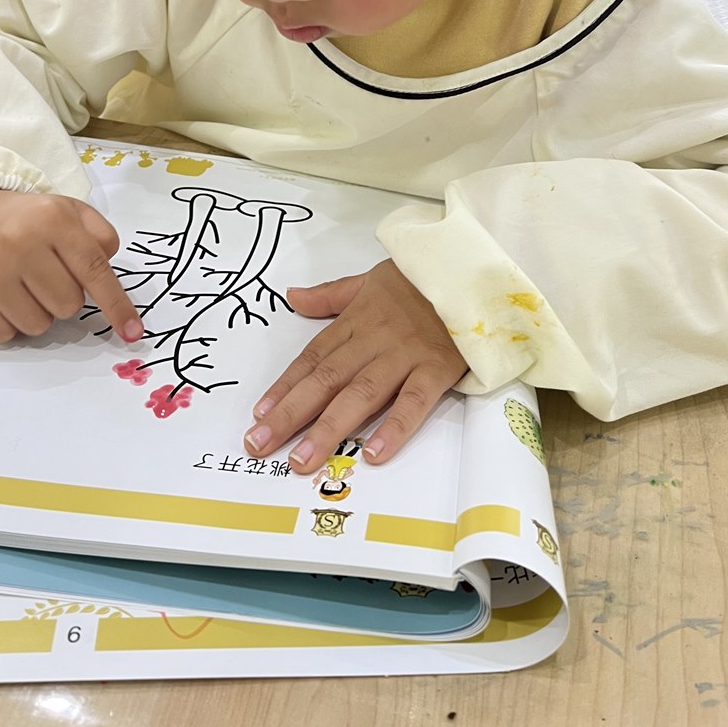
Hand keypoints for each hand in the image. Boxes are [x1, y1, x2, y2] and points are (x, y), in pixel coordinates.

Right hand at [0, 190, 142, 344]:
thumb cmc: (32, 220)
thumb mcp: (73, 213)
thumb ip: (103, 240)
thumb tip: (110, 288)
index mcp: (52, 219)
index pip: (93, 270)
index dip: (116, 305)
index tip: (133, 332)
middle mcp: (17, 243)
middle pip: (68, 305)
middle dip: (66, 296)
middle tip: (48, 274)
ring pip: (39, 325)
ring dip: (39, 312)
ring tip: (25, 284)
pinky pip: (7, 335)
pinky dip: (11, 322)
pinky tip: (3, 295)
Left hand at [243, 258, 466, 472]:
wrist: (469, 266)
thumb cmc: (420, 278)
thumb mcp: (369, 280)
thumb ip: (330, 295)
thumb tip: (291, 297)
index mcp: (355, 322)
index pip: (312, 358)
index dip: (284, 387)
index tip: (258, 415)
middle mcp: (373, 341)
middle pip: (326, 380)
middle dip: (290, 414)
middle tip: (258, 445)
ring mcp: (404, 356)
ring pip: (360, 394)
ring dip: (329, 428)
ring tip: (301, 460)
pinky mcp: (437, 369)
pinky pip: (413, 401)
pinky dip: (394, 427)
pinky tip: (372, 453)